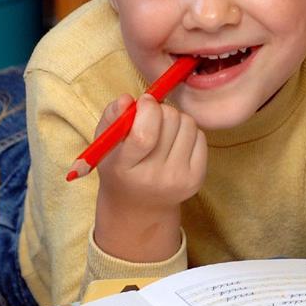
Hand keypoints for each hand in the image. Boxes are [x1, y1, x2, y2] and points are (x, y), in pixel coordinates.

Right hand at [92, 93, 207, 261]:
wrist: (140, 206)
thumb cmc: (120, 167)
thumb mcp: (105, 144)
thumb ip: (112, 117)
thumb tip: (127, 98)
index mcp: (124, 168)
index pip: (144, 135)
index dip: (148, 110)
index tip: (144, 101)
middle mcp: (154, 177)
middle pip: (170, 121)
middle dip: (161, 110)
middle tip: (151, 118)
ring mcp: (178, 179)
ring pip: (188, 123)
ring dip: (176, 119)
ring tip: (163, 132)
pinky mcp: (197, 178)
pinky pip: (201, 136)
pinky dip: (188, 132)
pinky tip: (175, 143)